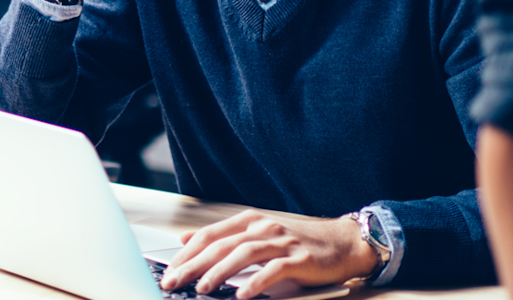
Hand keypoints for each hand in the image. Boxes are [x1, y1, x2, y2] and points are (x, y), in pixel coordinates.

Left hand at [160, 210, 378, 297]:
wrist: (343, 242)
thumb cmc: (299, 242)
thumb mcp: (258, 233)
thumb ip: (224, 236)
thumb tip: (186, 238)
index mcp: (249, 221)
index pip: (210, 235)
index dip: (187, 253)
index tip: (169, 270)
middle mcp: (263, 227)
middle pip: (221, 245)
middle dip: (194, 265)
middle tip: (174, 281)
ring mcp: (282, 241)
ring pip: (243, 254)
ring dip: (220, 272)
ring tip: (202, 288)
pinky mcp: (299, 258)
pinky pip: (274, 270)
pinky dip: (256, 282)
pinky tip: (243, 295)